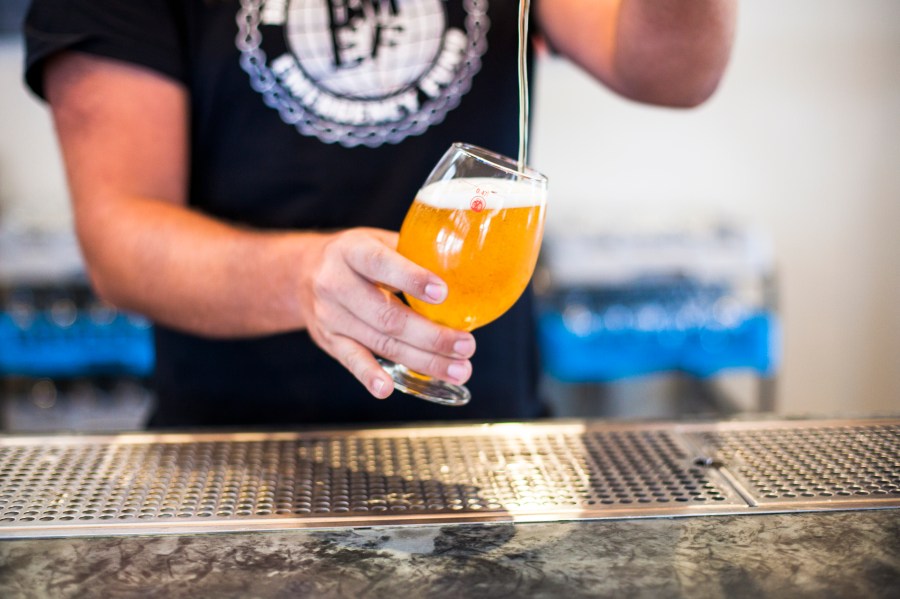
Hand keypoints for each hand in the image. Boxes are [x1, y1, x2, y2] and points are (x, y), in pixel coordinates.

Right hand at [297, 228, 475, 398]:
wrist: (303, 273)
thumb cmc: (357, 257)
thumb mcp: (377, 241)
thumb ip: (411, 253)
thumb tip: (465, 270)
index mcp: (352, 251)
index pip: (381, 264)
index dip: (411, 279)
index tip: (443, 293)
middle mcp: (335, 283)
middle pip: (386, 315)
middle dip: (431, 335)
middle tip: (466, 346)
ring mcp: (330, 316)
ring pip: (379, 342)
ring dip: (422, 360)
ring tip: (457, 370)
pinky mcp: (329, 341)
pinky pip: (351, 360)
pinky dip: (369, 376)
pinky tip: (387, 389)